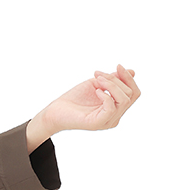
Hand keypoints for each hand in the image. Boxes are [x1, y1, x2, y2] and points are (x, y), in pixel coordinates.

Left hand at [26, 64, 140, 150]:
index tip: (117, 65)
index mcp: (116, 108)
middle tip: (98, 74)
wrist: (56, 110)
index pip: (134, 93)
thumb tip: (133, 71)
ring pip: (124, 99)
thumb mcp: (97, 84)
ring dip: (111, 84)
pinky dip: (106, 95)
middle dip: (116, 79)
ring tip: (96, 80)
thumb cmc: (75, 98)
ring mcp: (108, 121)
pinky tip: (96, 91)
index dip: (128, 78)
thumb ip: (114, 79)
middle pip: (130, 94)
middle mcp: (115, 117)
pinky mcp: (98, 123)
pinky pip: (111, 108)